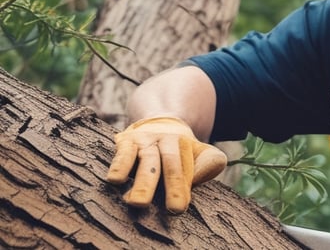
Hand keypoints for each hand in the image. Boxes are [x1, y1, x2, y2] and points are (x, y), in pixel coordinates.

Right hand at [106, 116, 226, 212]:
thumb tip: (198, 178)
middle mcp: (166, 140)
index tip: (179, 208)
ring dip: (142, 181)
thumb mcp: (202, 153)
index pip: (187, 167)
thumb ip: (210, 163)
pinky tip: (114, 180)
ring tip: (137, 202)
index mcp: (185, 144)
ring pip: (147, 160)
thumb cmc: (180, 151)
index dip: (183, 187)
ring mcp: (145, 139)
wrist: (157, 124)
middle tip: (174, 209)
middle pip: (171, 162)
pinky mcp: (126, 140)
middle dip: (173, 185)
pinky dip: (118, 165)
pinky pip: (122, 153)